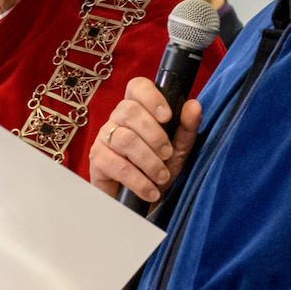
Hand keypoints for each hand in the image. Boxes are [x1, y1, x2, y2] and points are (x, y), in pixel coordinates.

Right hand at [89, 77, 201, 203]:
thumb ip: (186, 128)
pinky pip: (117, 165)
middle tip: (167, 154)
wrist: (140, 203)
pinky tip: (149, 190)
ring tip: (161, 177)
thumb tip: (193, 105)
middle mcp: (117, 118)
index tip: (167, 117)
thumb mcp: (178, 150)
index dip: (151, 97)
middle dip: (154, 135)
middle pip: (130, 111)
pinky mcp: (97, 159)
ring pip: (125, 139)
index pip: (137, 87)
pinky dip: (138, 180)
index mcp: (138, 109)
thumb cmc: (157, 170)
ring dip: (149, 161)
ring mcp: (104, 137)